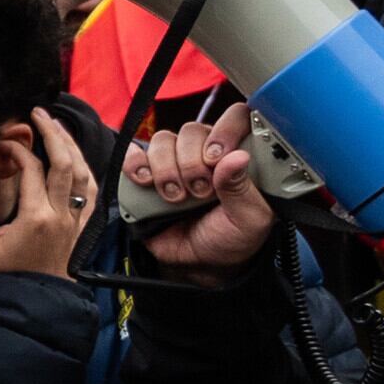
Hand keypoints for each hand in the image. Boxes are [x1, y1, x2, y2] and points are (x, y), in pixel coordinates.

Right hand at [0, 119, 91, 274]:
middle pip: (64, 163)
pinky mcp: (81, 226)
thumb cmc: (5, 273)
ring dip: (72, 146)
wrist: (32, 300)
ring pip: (83, 173)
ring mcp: (75, 220)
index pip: (32, 170)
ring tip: (57, 127)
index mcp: (36, 217)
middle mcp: (61, 214)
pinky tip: (78, 158)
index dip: (17, 151)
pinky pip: (91, 192)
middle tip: (38, 113)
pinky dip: (87, 170)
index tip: (2, 144)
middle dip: (52, 133)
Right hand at [120, 105, 279, 283]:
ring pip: (162, 141)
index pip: (233, 118)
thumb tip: (237, 157)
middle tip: (200, 193)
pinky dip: (135, 165)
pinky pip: (133, 155)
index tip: (216, 159)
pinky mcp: (145, 174)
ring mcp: (173, 161)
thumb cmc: (231, 238)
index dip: (222, 132)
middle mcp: (204, 151)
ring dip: (167, 171)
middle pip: (191, 130)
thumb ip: (243, 188)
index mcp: (236, 154)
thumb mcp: (250, 219)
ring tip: (176, 198)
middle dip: (192, 164)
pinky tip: (146, 182)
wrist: (198, 265)